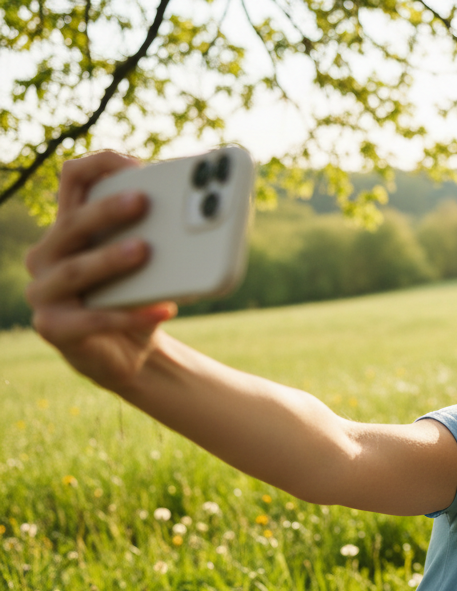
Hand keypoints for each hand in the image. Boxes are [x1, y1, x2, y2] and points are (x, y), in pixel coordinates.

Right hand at [24, 151, 177, 391]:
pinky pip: (93, 319)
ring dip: (110, 258)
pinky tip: (164, 309)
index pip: (73, 181)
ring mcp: (43, 292)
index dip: (101, 166)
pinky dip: (131, 314)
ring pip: (77, 270)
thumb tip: (208, 210)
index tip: (137, 165)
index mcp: (68, 229)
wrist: (131, 356)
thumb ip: (162, 237)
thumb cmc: (138, 299)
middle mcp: (47, 255)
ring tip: (144, 250)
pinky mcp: (53, 328)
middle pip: (72, 223)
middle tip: (142, 201)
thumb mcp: (149, 265)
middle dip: (107, 210)